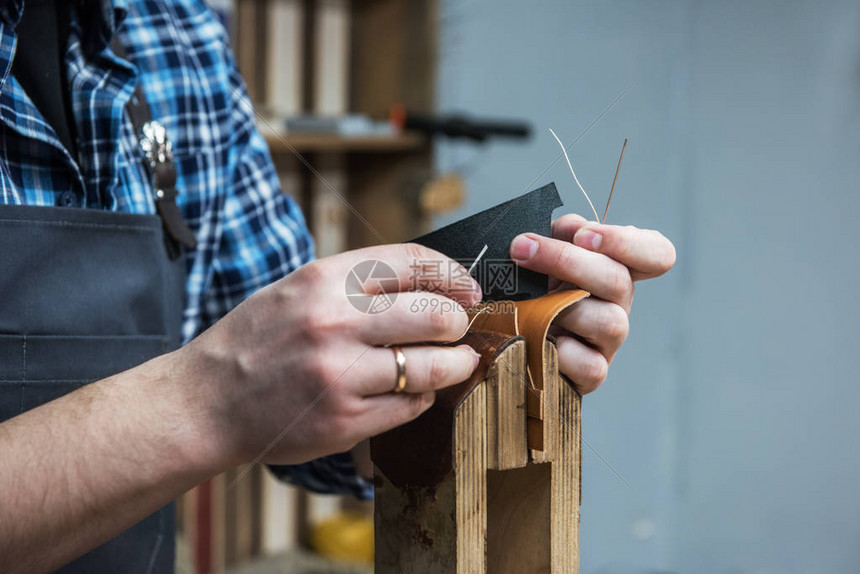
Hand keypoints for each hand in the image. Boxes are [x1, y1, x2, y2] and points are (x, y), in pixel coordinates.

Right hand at [177, 244, 481, 466]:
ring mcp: (340, 374)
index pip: (413, 263)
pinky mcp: (344, 420)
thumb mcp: (298, 290)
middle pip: (435, 315)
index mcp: (324, 279)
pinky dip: (421, 396)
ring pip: (432, 365)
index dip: (453, 275)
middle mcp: (334, 322)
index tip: (469, 290)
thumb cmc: (257, 340)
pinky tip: (411, 391)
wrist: (206, 401)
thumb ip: (358, 284)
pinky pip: (410, 405)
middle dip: (458, 323)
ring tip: (457, 363)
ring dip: (456, 365)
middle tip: (458, 330)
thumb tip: (430, 286)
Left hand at [510, 214, 674, 393]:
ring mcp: (609, 340)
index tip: (584, 235)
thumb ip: (560, 232)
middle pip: (619, 280)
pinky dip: (562, 352)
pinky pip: (591, 366)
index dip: (628, 243)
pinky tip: (538, 340)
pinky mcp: (593, 373)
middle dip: (567, 261)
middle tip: (522, 250)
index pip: (657, 253)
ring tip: (530, 304)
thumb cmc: (528, 287)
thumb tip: (573, 229)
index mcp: (614, 266)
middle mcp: (619, 302)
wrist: (502, 334)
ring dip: (563, 308)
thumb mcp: (541, 249)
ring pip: (610, 322)